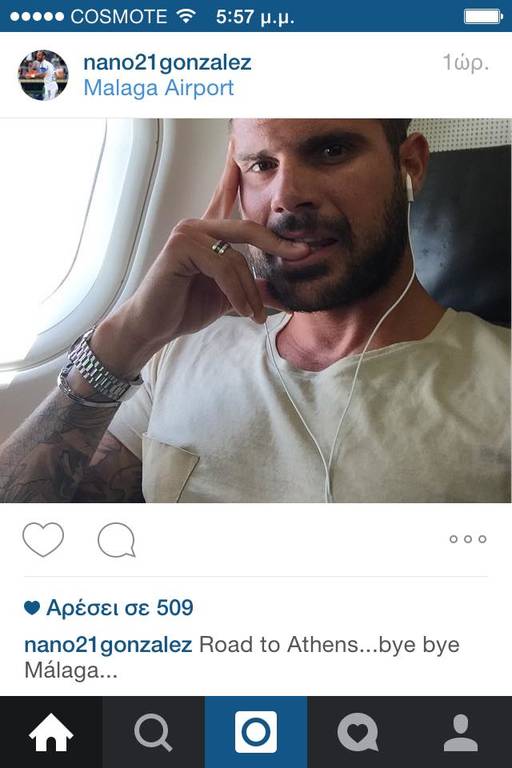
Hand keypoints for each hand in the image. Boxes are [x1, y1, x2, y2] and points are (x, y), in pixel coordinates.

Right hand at [93, 142, 308, 376]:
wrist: (154, 327)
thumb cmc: (185, 308)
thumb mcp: (229, 298)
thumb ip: (253, 291)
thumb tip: (285, 299)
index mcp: (207, 233)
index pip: (224, 197)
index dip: (233, 173)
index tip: (239, 145)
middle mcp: (196, 226)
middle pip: (247, 228)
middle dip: (277, 244)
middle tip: (303, 253)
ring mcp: (187, 233)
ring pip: (237, 258)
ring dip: (251, 291)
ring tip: (255, 316)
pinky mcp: (181, 247)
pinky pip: (223, 267)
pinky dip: (237, 294)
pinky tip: (243, 312)